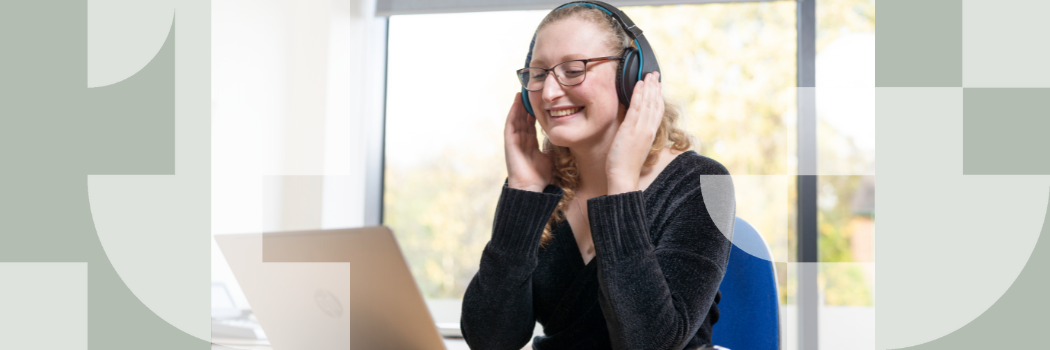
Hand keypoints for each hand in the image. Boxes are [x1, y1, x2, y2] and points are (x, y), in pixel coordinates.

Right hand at [505, 92, 552, 192]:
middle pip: (523, 118)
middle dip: (526, 104)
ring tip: (523, 91)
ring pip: (517, 118)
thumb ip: (553, 145)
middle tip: (531, 90)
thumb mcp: (551, 156)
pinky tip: (517, 102)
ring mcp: (515, 140)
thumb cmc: (541, 176)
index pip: (532, 123)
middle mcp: (521, 140)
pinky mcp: (510, 142)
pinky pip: (511, 124)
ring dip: (519, 104)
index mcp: (530, 143)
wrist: (531, 188)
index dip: (535, 111)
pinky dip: (513, 112)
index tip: (541, 100)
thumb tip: (564, 136)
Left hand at [606, 72, 662, 194]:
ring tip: (649, 75)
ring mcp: (641, 129)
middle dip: (655, 88)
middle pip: (654, 104)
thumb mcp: (633, 146)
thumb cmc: (625, 165)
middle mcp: (648, 130)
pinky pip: (636, 107)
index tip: (658, 86)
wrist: (624, 177)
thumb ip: (634, 133)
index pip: (657, 111)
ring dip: (648, 87)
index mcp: (650, 134)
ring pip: (647, 103)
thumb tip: (630, 121)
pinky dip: (638, 94)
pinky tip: (639, 85)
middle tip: (655, 74)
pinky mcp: (631, 129)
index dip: (658, 97)